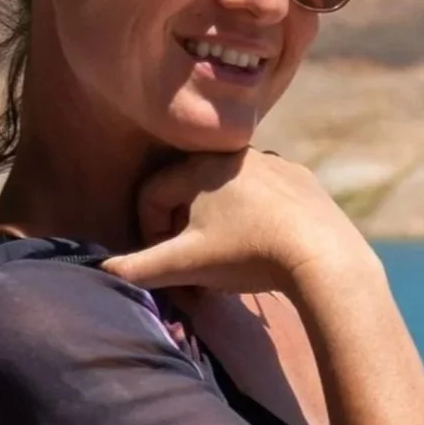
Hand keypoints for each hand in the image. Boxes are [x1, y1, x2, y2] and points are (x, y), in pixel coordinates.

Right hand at [103, 149, 373, 295]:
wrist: (323, 256)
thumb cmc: (247, 256)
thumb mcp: (186, 265)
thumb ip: (139, 268)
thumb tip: (100, 270)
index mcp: (200, 167)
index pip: (152, 193)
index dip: (148, 231)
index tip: (161, 262)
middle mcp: (234, 155)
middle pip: (188, 191)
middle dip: (182, 229)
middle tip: (191, 265)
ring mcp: (273, 163)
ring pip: (227, 191)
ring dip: (217, 222)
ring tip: (225, 258)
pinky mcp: (302, 179)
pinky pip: (265, 194)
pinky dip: (255, 217)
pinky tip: (263, 245)